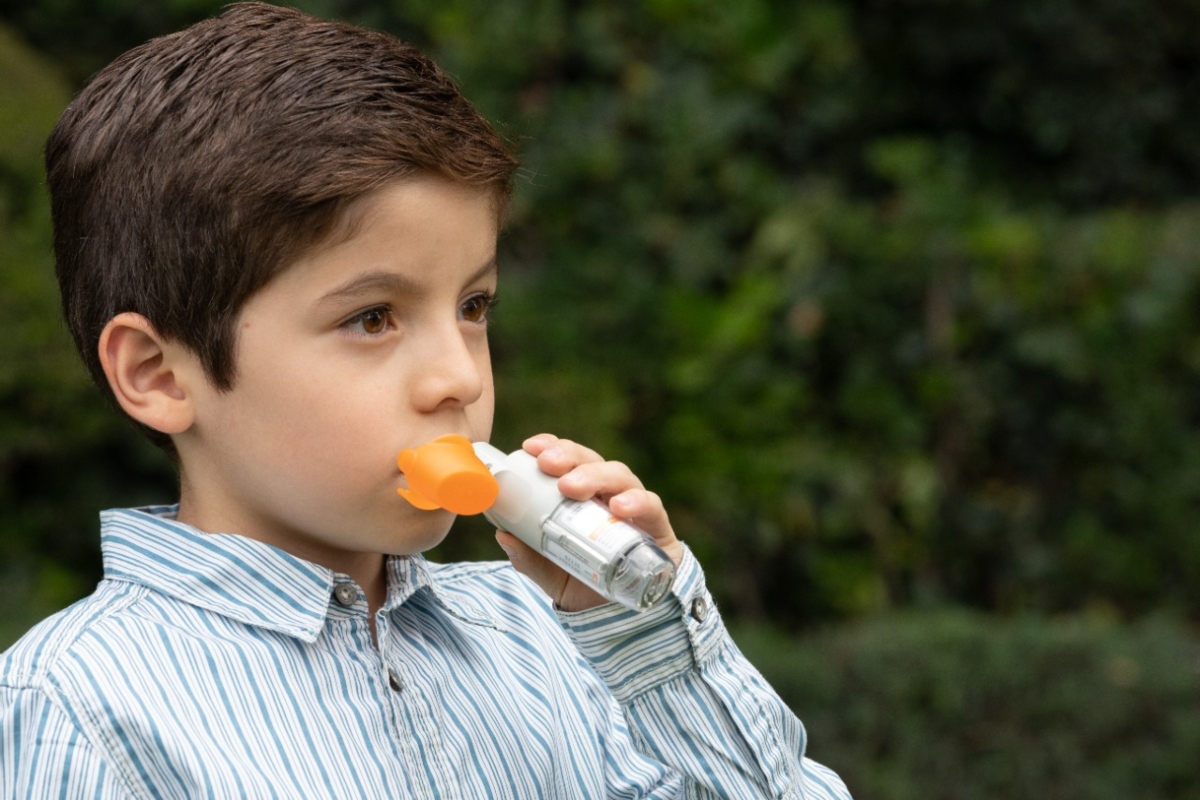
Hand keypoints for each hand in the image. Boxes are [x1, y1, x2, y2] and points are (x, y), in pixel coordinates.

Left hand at [494, 433, 683, 611]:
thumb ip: (529, 558)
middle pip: (591, 461)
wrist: (622, 617)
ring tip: (573, 487)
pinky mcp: (657, 526)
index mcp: (580, 497)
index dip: (551, 446)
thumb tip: (502, 534)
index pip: (568, 460)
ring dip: (596, 475)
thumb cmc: (586, 582)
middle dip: (569, 456)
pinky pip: (651, 506)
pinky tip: (619, 506)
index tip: (530, 447)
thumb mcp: (551, 573)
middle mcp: (607, 495)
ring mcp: (634, 508)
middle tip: (548, 464)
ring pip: (619, 475)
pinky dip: (636, 501)